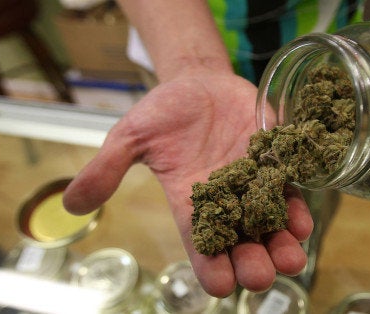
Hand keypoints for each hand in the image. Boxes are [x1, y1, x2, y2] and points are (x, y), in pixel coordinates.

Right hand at [63, 70, 312, 296]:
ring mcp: (253, 181)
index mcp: (189, 201)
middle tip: (260, 276)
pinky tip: (301, 222)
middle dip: (252, 262)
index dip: (210, 266)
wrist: (199, 81)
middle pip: (241, 241)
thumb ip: (107, 168)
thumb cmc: (163, 111)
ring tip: (290, 260)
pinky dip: (296, 207)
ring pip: (270, 223)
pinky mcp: (274, 161)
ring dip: (282, 244)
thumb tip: (69, 203)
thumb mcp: (130, 136)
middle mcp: (225, 199)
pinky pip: (289, 190)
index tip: (220, 285)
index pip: (199, 242)